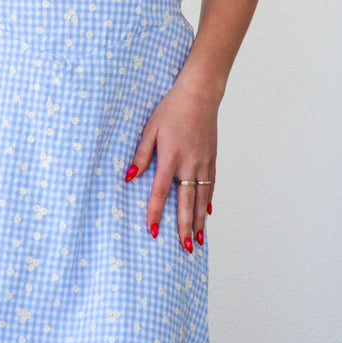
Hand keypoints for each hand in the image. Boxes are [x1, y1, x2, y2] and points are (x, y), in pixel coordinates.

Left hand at [126, 74, 216, 249]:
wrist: (200, 94)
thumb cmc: (171, 109)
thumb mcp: (150, 128)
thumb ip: (141, 153)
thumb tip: (130, 176)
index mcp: (171, 157)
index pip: (161, 192)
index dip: (155, 213)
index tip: (153, 231)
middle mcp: (190, 163)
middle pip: (186, 202)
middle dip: (183, 227)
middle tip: (184, 248)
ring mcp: (204, 162)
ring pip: (201, 198)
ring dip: (198, 221)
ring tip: (197, 240)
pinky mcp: (211, 159)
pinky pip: (210, 186)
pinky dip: (208, 202)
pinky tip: (206, 215)